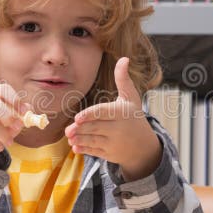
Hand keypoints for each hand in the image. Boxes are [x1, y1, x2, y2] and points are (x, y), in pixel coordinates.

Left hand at [65, 57, 161, 180]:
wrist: (144, 146)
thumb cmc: (134, 117)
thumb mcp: (131, 98)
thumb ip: (123, 79)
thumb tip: (124, 58)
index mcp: (121, 112)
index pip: (103, 113)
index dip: (90, 115)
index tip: (77, 118)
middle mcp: (118, 128)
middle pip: (95, 127)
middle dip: (80, 129)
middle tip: (68, 130)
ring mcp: (114, 143)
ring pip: (93, 140)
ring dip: (80, 139)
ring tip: (70, 136)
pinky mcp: (110, 154)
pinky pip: (95, 152)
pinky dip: (84, 150)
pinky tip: (75, 147)